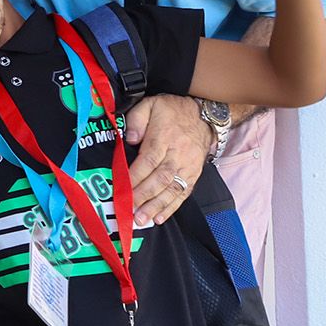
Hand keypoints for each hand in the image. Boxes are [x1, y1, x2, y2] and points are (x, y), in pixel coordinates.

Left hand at [124, 94, 212, 224]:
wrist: (204, 116)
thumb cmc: (172, 111)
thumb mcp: (151, 104)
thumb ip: (137, 119)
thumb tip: (130, 139)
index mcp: (164, 137)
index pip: (148, 160)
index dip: (135, 176)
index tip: (122, 189)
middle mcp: (177, 155)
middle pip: (160, 178)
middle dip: (143, 197)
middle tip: (128, 212)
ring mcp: (187, 167)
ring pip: (172, 189)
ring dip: (155, 207)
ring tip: (141, 220)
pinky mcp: (194, 175)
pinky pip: (183, 193)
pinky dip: (171, 207)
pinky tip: (159, 218)